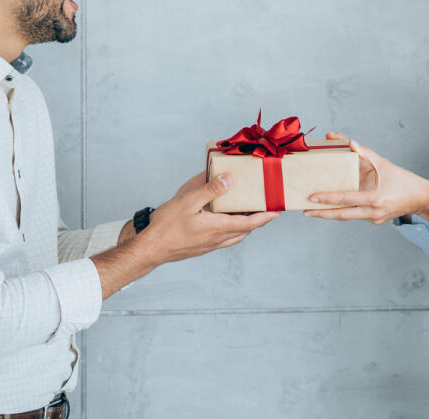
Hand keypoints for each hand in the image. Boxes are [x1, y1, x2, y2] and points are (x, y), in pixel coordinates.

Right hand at [143, 171, 279, 262]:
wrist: (150, 249)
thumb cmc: (166, 226)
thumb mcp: (188, 201)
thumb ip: (211, 190)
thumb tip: (231, 179)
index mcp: (219, 228)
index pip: (251, 223)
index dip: (266, 216)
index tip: (278, 211)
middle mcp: (218, 239)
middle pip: (246, 230)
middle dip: (258, 219)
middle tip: (265, 207)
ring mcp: (210, 245)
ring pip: (235, 236)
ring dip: (244, 225)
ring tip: (246, 212)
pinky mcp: (202, 248)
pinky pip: (224, 239)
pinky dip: (231, 229)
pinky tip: (223, 221)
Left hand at [303, 133, 428, 227]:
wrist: (423, 198)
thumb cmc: (406, 181)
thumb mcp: (386, 165)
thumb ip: (366, 154)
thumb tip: (350, 143)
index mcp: (375, 199)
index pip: (346, 199)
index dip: (328, 199)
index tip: (312, 198)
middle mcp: (374, 212)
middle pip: (342, 215)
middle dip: (322, 214)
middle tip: (305, 211)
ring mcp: (375, 218)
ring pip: (349, 216)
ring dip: (332, 213)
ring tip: (315, 209)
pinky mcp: (377, 220)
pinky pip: (358, 215)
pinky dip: (346, 210)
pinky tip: (337, 206)